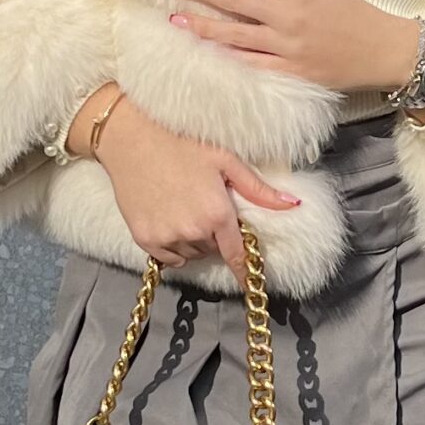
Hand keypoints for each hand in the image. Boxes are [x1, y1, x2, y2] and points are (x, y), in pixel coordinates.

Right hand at [79, 86, 299, 283]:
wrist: (131, 138)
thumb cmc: (181, 144)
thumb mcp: (225, 160)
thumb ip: (258, 189)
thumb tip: (293, 204)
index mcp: (217, 213)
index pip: (236, 255)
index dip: (244, 271)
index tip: (251, 286)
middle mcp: (193, 231)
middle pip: (213, 250)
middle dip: (214, 235)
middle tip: (203, 207)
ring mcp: (166, 237)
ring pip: (192, 254)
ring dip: (194, 241)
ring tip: (184, 210)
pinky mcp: (144, 239)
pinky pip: (169, 258)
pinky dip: (174, 248)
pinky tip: (169, 222)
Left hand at [157, 0, 418, 94]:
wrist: (386, 51)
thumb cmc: (359, 18)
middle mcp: (289, 17)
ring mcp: (288, 47)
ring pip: (236, 34)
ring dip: (203, 24)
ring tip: (174, 16)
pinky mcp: (292, 72)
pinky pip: (253, 63)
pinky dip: (228, 56)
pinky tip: (205, 49)